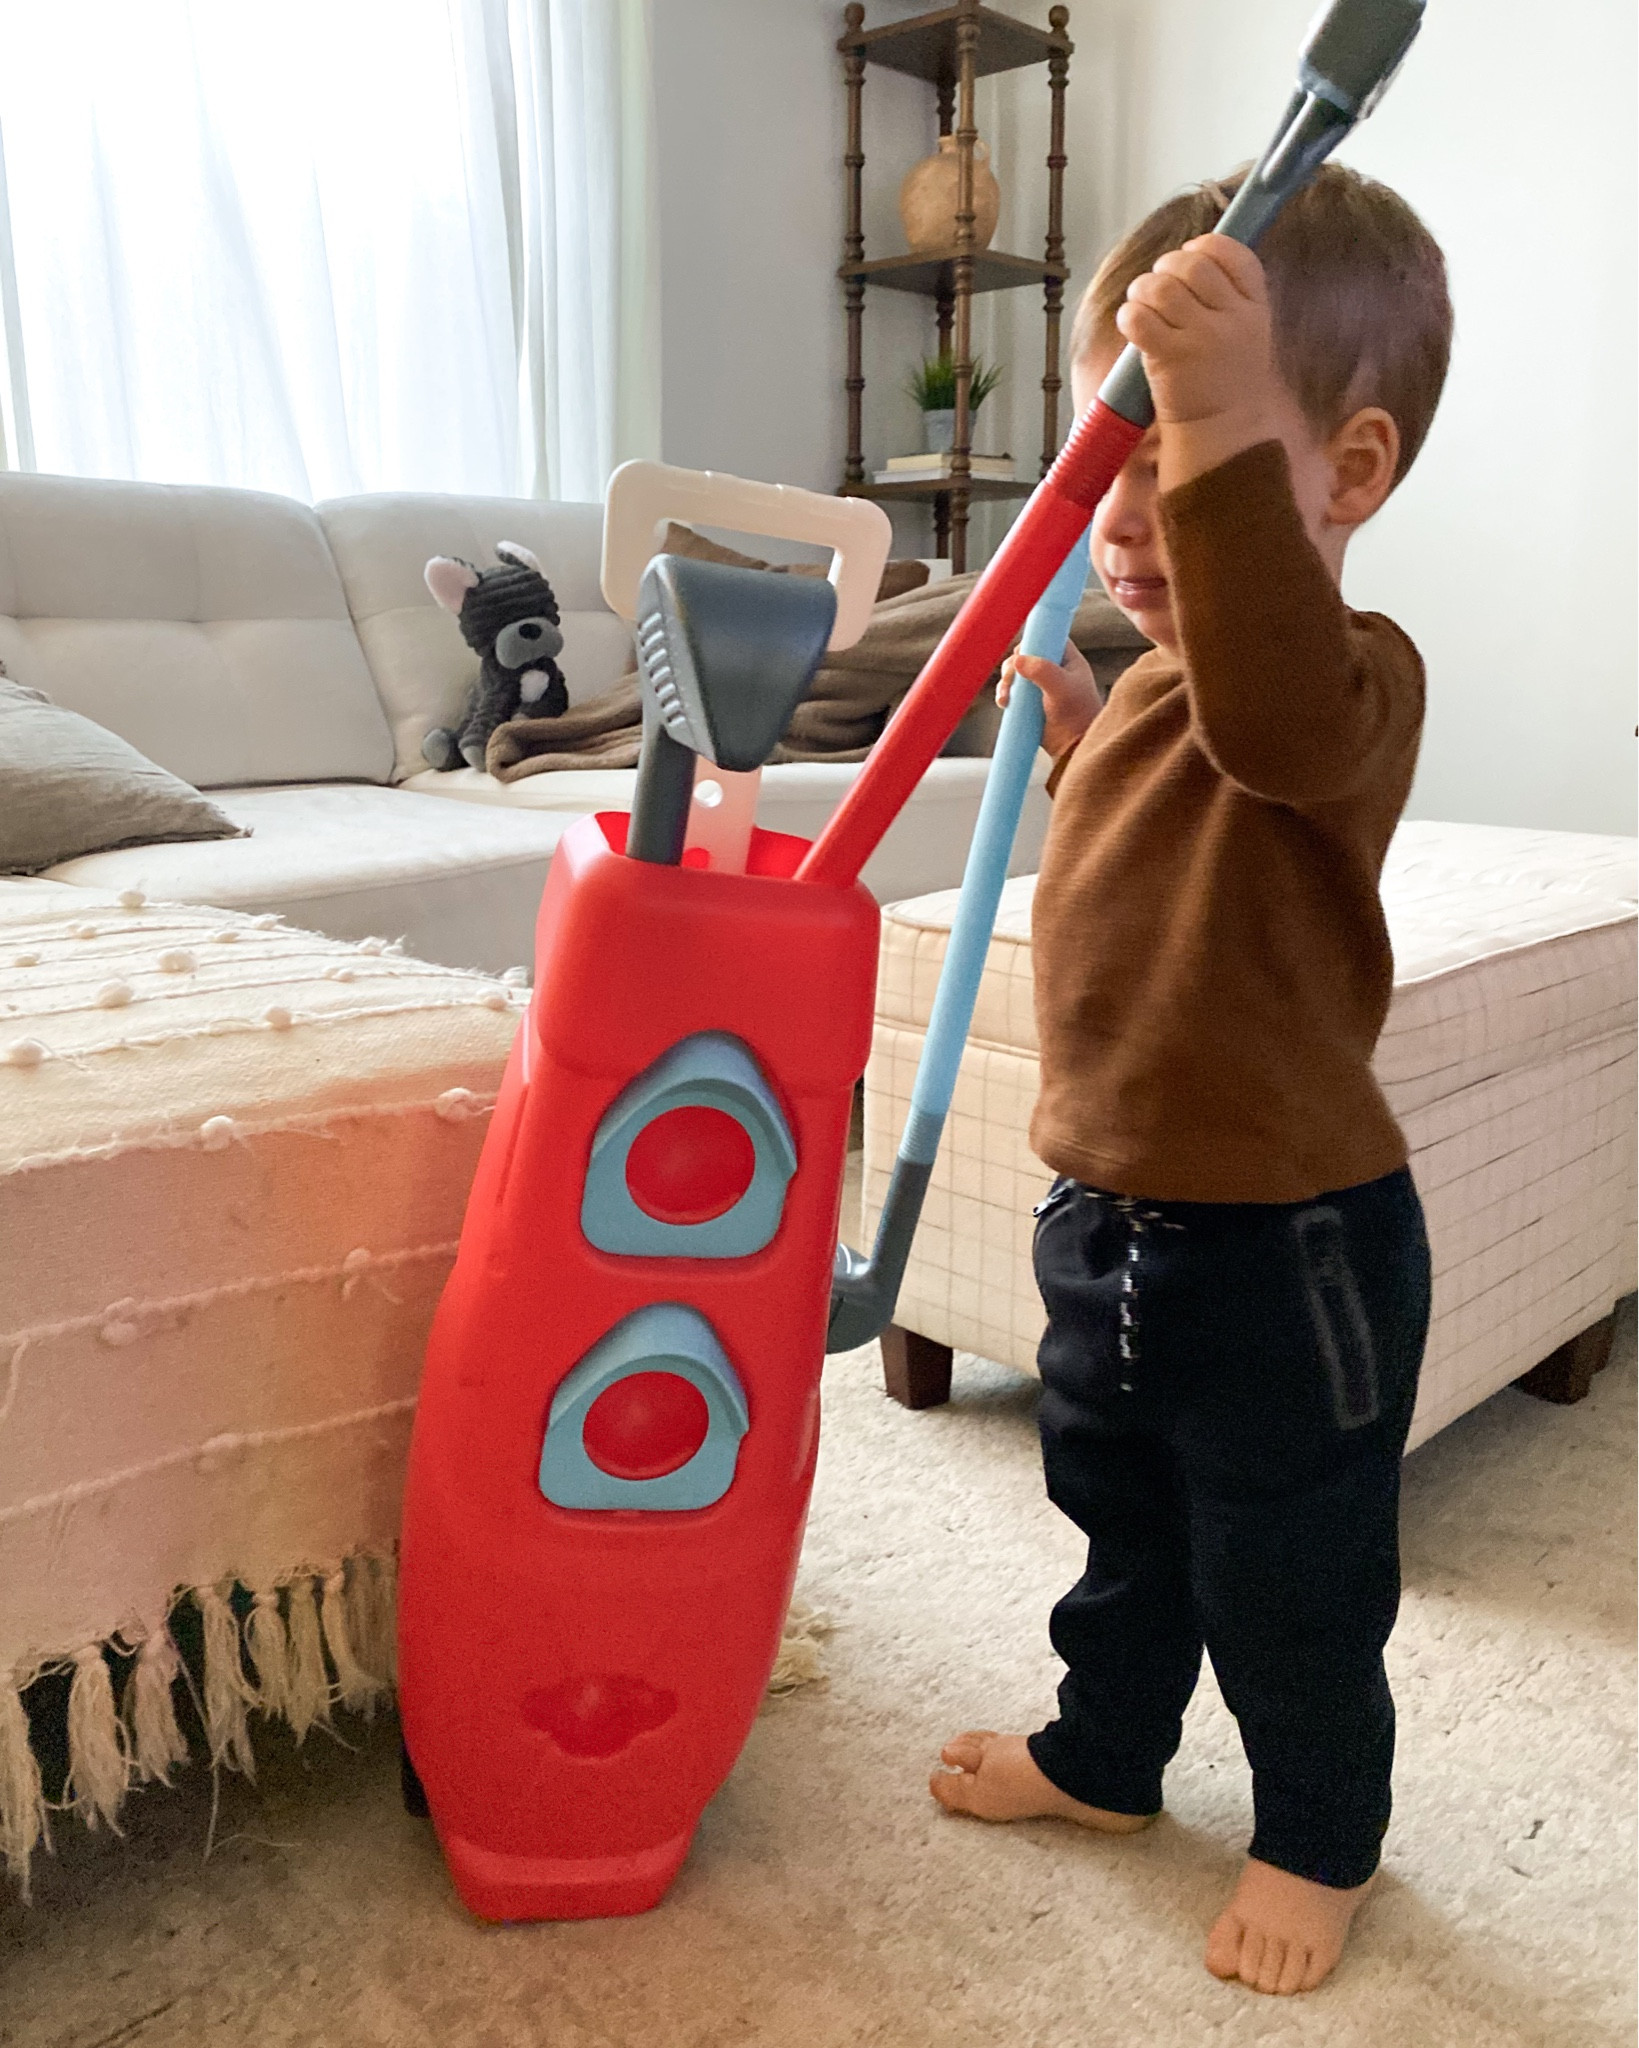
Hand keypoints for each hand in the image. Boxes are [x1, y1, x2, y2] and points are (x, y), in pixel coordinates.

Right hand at [997, 639, 1101, 761]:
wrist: (1074, 747)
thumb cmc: (1076, 715)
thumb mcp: (1061, 689)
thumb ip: (1042, 671)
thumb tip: (1017, 659)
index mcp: (1068, 660)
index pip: (1049, 638)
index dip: (1033, 640)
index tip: (1022, 652)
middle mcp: (1054, 669)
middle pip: (1026, 655)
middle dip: (1013, 665)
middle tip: (1010, 679)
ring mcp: (1041, 686)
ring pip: (1016, 673)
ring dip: (1006, 682)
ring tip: (1006, 697)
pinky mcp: (1030, 703)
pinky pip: (1013, 691)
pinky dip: (1005, 694)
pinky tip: (1004, 703)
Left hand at [1116, 235, 1285, 482]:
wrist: (1221, 432)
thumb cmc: (1226, 380)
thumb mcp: (1246, 333)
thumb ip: (1228, 296)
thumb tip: (1189, 256)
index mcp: (1254, 307)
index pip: (1234, 253)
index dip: (1204, 246)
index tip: (1189, 256)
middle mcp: (1232, 319)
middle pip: (1193, 264)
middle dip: (1166, 267)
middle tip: (1156, 287)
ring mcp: (1202, 339)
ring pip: (1161, 286)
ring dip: (1142, 289)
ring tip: (1141, 304)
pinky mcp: (1171, 359)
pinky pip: (1140, 317)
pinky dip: (1129, 315)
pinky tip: (1132, 324)